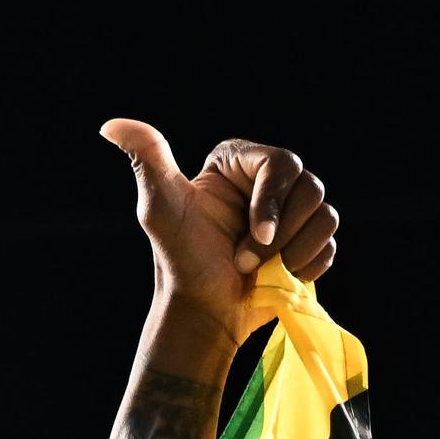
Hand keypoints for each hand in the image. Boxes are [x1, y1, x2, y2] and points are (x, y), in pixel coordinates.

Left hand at [101, 124, 337, 316]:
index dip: (274, 200)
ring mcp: (291, 212)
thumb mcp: (159, 206)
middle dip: (280, 234)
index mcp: (239, 163)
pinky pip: (329, 244)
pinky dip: (306, 267)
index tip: (256, 235)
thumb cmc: (179, 260)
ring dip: (293, 252)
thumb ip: (146, 160)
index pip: (283, 163)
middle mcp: (268, 181)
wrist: (203, 312)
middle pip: (311, 188)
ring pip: (325, 216)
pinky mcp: (306, 242)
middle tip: (245, 260)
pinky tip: (278, 277)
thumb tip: (110, 126)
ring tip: (260, 270)